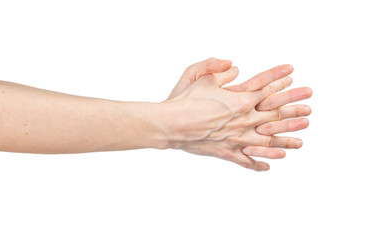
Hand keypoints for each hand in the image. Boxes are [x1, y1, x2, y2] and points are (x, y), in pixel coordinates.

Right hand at [163, 69, 306, 170]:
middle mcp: (245, 120)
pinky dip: (259, 163)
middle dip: (294, 110)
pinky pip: (247, 160)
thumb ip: (217, 67)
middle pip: (275, 114)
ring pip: (268, 140)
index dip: (281, 79)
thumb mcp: (199, 76)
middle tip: (310, 109)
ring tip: (301, 142)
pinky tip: (269, 166)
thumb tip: (234, 66)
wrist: (172, 124)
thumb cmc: (184, 100)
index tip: (294, 73)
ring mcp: (238, 138)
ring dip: (286, 140)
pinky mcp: (228, 152)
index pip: (267, 87)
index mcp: (240, 100)